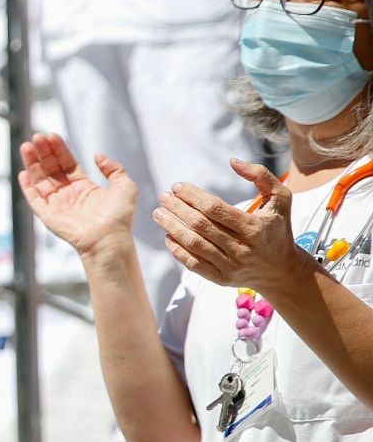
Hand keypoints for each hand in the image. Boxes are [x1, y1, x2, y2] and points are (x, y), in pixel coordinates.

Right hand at [18, 132, 137, 256]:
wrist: (110, 239)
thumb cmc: (119, 217)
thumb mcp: (125, 186)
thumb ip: (113, 168)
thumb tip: (97, 155)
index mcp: (84, 187)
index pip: (66, 163)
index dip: (59, 149)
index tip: (51, 135)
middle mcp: (68, 194)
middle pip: (51, 168)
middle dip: (43, 152)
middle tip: (37, 136)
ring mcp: (57, 205)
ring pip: (40, 180)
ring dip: (32, 163)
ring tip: (27, 146)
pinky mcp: (48, 216)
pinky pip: (34, 199)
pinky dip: (27, 187)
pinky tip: (23, 172)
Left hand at [153, 159, 309, 292]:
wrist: (282, 271)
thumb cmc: (277, 229)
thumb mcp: (281, 199)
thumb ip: (261, 176)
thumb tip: (233, 161)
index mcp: (254, 228)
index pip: (215, 209)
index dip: (192, 196)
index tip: (177, 187)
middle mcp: (243, 248)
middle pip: (200, 225)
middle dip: (177, 209)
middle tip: (163, 197)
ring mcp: (232, 266)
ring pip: (194, 244)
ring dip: (172, 227)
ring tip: (159, 214)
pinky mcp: (222, 279)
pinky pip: (193, 264)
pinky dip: (177, 250)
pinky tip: (168, 236)